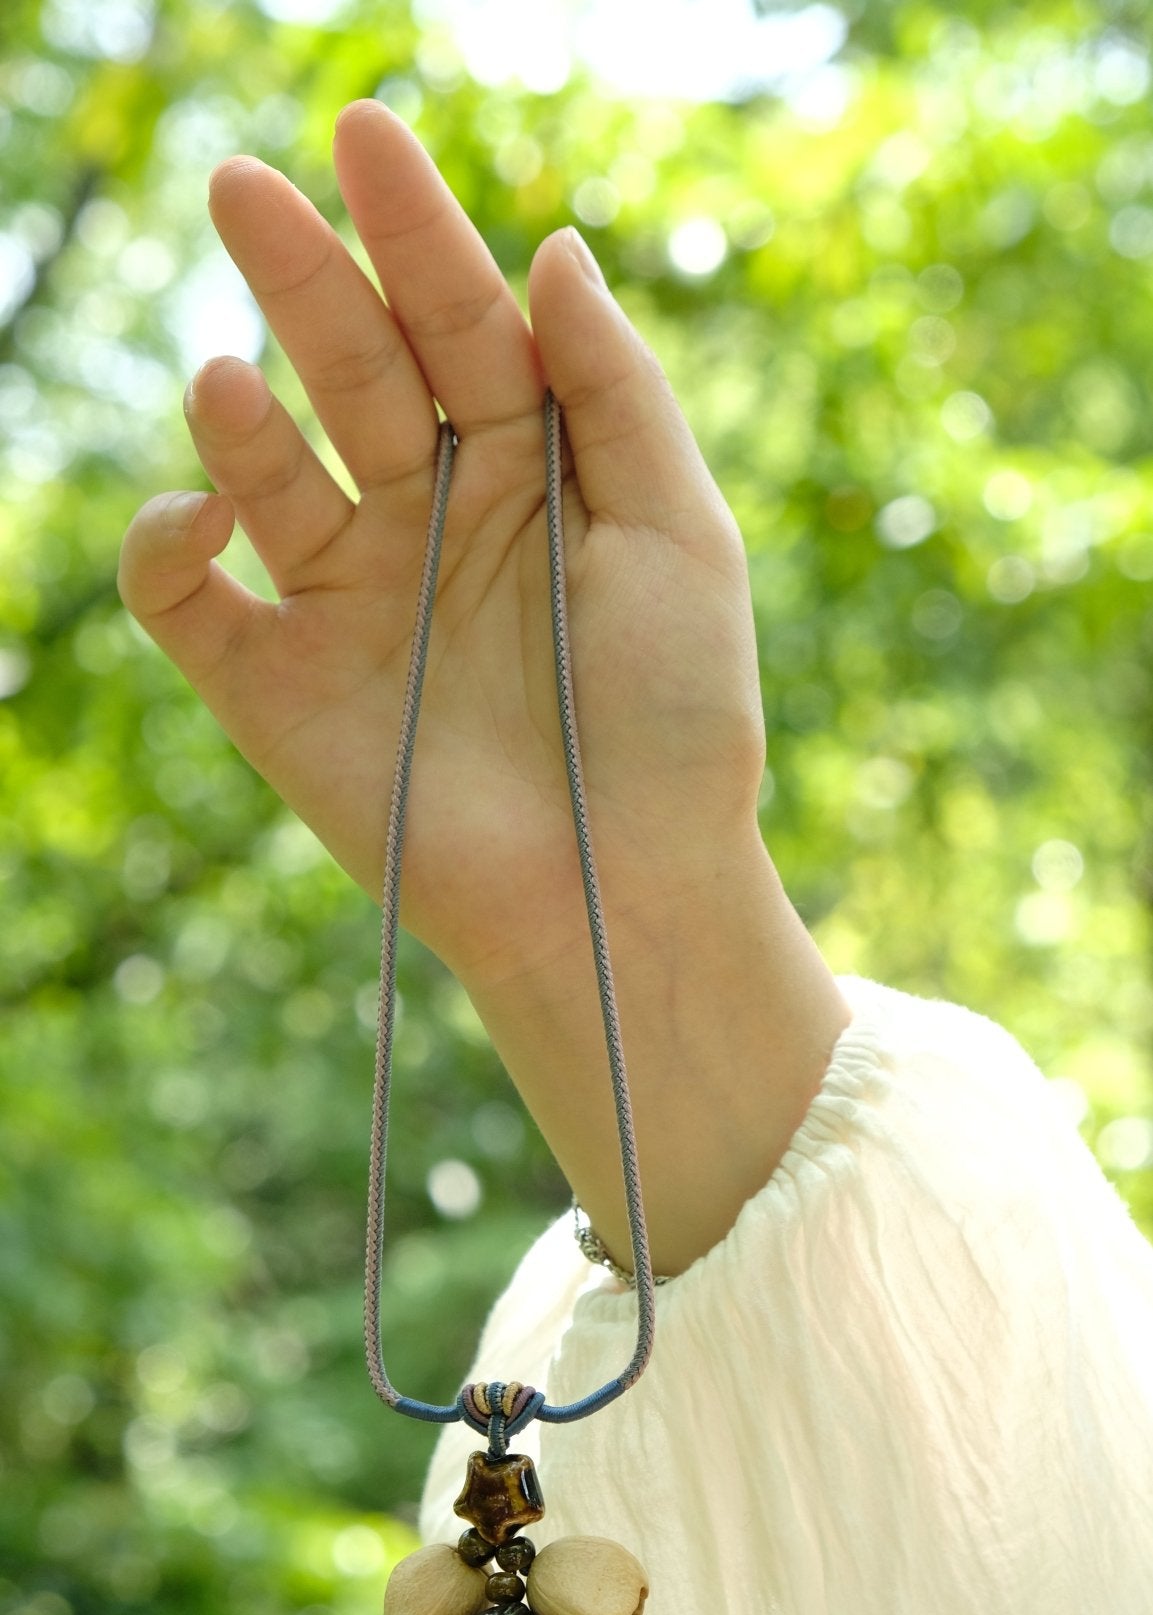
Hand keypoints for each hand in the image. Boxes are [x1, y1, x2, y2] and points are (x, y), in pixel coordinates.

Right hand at [118, 99, 767, 992]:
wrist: (622, 895)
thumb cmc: (673, 721)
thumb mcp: (682, 535)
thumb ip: (614, 391)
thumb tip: (552, 249)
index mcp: (530, 472)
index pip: (461, 324)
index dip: (416, 232)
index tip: (364, 136)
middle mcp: (430, 520)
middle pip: (356, 374)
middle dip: (304, 279)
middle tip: (244, 188)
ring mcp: (347, 601)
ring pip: (267, 470)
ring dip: (241, 417)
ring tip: (231, 381)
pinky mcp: (276, 689)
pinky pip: (190, 599)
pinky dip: (171, 547)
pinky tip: (205, 514)